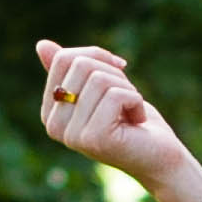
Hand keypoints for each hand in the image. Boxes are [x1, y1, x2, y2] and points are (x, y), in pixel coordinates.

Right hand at [35, 39, 201, 201]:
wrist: (160, 157)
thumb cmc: (132, 119)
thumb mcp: (102, 87)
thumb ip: (73, 70)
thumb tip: (41, 44)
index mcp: (50, 112)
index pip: (64, 59)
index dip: (98, 57)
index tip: (117, 78)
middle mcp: (54, 127)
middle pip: (81, 65)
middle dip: (114, 74)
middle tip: (126, 100)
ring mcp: (72, 136)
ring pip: (99, 78)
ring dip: (127, 89)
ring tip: (131, 112)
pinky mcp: (94, 139)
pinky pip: (116, 95)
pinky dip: (136, 101)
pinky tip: (137, 122)